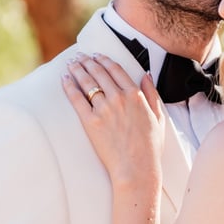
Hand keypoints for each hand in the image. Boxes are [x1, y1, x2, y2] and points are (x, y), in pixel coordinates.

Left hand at [63, 53, 164, 189]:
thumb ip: (152, 93)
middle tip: (80, 57)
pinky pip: (77, 99)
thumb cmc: (150, 146)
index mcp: (135, 96)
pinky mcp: (90, 122)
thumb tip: (146, 75)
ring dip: (77, 70)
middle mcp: (118, 98)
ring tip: (71, 64)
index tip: (97, 56)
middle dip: (88, 61)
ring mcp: (104, 109)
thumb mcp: (158, 117)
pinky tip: (64, 80)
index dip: (104, 60)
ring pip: (87, 82)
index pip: (116, 70)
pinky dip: (69, 87)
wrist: (136, 168)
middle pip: (99, 72)